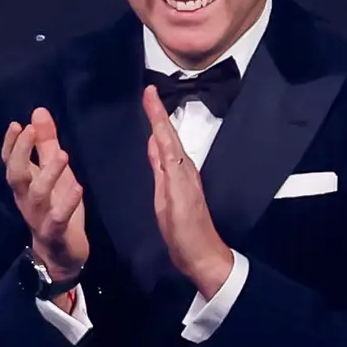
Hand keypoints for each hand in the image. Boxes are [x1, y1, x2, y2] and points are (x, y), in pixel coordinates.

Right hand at [3, 107, 90, 289]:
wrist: (60, 253)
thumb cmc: (57, 207)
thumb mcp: (54, 172)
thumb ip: (46, 143)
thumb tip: (38, 112)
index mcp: (25, 184)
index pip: (10, 161)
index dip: (11, 144)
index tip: (17, 124)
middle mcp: (26, 198)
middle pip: (16, 175)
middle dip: (20, 152)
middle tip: (29, 131)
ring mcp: (38, 215)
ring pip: (36, 194)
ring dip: (48, 174)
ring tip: (62, 156)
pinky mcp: (55, 231)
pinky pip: (57, 217)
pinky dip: (67, 203)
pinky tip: (77, 188)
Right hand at [141, 86, 233, 294]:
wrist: (199, 253)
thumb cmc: (184, 232)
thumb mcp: (171, 202)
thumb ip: (164, 172)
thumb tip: (156, 143)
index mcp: (179, 171)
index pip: (166, 137)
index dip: (156, 115)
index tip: (149, 93)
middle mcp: (181, 170)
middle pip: (168, 137)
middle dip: (157, 115)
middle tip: (148, 95)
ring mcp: (179, 179)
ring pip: (167, 146)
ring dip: (158, 128)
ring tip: (149, 112)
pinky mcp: (175, 188)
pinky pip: (165, 160)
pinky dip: (159, 146)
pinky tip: (154, 144)